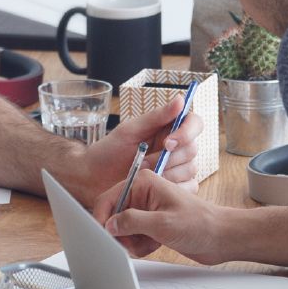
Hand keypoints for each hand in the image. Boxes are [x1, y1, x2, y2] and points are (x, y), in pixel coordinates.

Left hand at [70, 95, 201, 204]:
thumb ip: (156, 117)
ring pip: (190, 169)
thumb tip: (180, 99)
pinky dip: (172, 188)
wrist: (93, 180)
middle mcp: (175, 147)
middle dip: (169, 158)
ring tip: (142, 175)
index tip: (167, 142)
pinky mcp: (174, 188)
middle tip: (144, 163)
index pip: (194, 123)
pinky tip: (154, 189)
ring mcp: (176, 168)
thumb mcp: (129, 131)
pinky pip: (188, 188)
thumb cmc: (108, 152)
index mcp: (167, 129)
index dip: (187, 132)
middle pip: (193, 149)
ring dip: (167, 174)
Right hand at [98, 170, 227, 263]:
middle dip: (122, 234)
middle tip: (135, 242)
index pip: (108, 198)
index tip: (103, 236)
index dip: (102, 218)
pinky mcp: (150, 224)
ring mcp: (146, 209)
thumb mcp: (162, 223)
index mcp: (143, 183)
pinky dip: (141, 245)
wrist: (220, 237)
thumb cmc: (199, 224)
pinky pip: (133, 237)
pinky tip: (155, 245)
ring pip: (122, 230)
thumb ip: (132, 222)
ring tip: (151, 243)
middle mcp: (142, 193)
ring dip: (133, 242)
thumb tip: (109, 225)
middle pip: (113, 216)